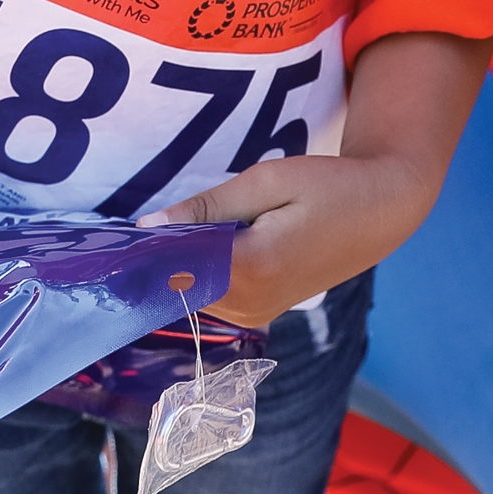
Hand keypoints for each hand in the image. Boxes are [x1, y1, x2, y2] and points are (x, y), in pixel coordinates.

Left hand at [157, 149, 433, 329]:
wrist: (380, 214)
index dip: (140, 252)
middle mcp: (253, 301)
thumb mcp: (266, 181)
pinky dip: (200, 272)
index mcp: (254, 266)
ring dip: (178, 265)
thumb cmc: (328, 186)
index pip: (173, 267)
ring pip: (192, 292)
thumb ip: (207, 209)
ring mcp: (257, 312)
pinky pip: (212, 294)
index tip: (111, 241)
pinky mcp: (261, 311)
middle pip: (178, 284)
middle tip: (136, 229)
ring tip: (175, 231)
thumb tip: (148, 227)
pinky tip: (202, 245)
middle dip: (156, 258)